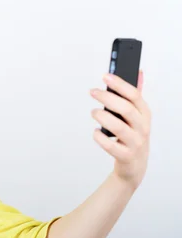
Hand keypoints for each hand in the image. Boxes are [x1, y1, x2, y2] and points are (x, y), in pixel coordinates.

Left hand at [90, 70, 151, 189]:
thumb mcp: (137, 115)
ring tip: (94, 112)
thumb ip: (135, 95)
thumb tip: (138, 72)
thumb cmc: (132, 135)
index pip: (135, 95)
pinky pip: (110, 145)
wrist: (134, 165)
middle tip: (93, 91)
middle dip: (107, 97)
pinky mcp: (125, 156)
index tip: (105, 75)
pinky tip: (96, 132)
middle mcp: (143, 128)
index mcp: (145, 114)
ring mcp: (135, 143)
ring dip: (102, 116)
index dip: (119, 84)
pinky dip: (99, 137)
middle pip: (126, 109)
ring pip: (118, 127)